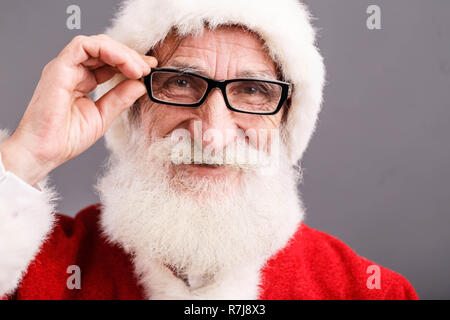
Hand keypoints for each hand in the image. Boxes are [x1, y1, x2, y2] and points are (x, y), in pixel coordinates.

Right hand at [0, 34, 156, 185]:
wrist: (45, 152)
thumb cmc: (66, 139)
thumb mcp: (103, 116)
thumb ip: (121, 98)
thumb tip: (140, 85)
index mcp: (82, 81)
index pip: (108, 62)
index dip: (130, 63)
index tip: (149, 70)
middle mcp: (73, 71)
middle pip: (105, 50)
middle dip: (130, 56)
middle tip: (148, 68)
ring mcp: (65, 68)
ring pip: (97, 44)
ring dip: (122, 53)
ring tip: (139, 69)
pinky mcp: (58, 68)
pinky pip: (84, 46)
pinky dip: (108, 51)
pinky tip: (125, 64)